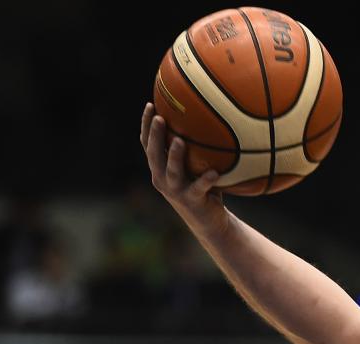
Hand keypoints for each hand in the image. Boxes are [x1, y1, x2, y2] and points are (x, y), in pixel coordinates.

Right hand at [139, 103, 227, 237]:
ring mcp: (176, 191)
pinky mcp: (193, 201)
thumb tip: (204, 117)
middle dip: (154, 136)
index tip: (150, 105)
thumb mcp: (193, 166)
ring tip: (179, 141)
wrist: (208, 221)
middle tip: (159, 117)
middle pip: (154, 155)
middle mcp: (162, 179)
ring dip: (174, 156)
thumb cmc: (202, 188)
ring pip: (172, 171)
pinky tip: (214, 172)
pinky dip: (206, 180)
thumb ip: (193, 148)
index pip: (147, 144)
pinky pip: (199, 188)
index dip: (145, 125)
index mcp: (159, 168)